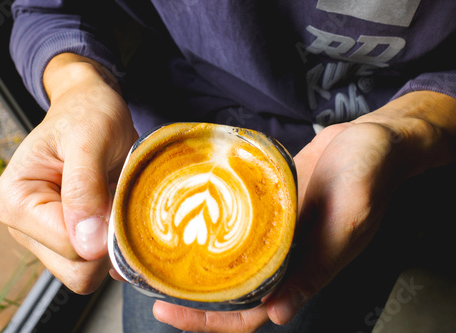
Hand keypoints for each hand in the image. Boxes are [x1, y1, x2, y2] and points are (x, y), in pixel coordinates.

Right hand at [0, 54, 137, 293]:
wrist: (92, 108)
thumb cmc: (87, 115)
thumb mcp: (89, 139)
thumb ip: (84, 188)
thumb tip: (88, 244)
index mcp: (16, 201)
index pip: (68, 247)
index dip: (104, 230)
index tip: (118, 196)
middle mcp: (25, 225)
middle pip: (77, 270)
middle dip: (109, 241)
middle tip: (119, 198)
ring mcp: (47, 236)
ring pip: (89, 271)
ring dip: (114, 241)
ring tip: (114, 200)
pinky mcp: (70, 237)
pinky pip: (98, 262)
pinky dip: (116, 244)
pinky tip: (117, 212)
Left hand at [152, 91, 455, 331]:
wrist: (372, 140)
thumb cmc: (369, 177)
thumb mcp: (347, 222)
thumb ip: (317, 266)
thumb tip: (279, 315)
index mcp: (300, 270)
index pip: (247, 312)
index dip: (207, 320)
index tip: (166, 309)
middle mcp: (281, 256)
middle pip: (227, 289)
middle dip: (186, 291)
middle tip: (144, 277)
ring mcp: (272, 230)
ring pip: (226, 256)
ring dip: (192, 258)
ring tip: (153, 248)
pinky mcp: (268, 204)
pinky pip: (234, 221)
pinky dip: (209, 224)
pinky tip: (184, 215)